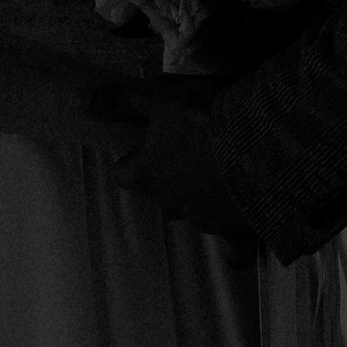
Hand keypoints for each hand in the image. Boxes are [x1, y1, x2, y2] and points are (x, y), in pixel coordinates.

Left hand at [103, 76, 259, 251]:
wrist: (265, 145)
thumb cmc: (208, 117)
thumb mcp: (162, 96)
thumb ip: (121, 100)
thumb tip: (81, 101)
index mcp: (148, 174)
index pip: (124, 174)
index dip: (134, 158)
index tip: (148, 142)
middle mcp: (172, 204)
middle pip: (160, 196)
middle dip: (171, 178)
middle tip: (192, 150)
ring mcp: (205, 222)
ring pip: (194, 216)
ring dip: (202, 199)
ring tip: (222, 176)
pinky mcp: (239, 232)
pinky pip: (233, 250)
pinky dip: (235, 245)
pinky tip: (244, 234)